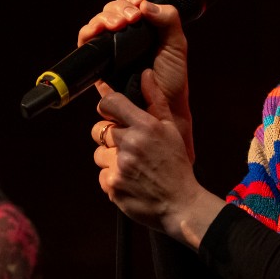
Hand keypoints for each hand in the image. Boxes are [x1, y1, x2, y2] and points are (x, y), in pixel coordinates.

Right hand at [78, 0, 192, 133]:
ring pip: (99, 21)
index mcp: (145, 27)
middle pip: (113, 8)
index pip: (132, 1)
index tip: (139, 4)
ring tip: (118, 25)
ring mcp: (111, 48)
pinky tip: (98, 30)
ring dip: (105, 17)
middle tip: (131, 19)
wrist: (160, 110)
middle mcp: (126, 35)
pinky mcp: (98, 63)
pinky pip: (86, 41)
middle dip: (120, 8)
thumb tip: (145, 4)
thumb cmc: (171, 82)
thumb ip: (168, 20)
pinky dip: (89, 31)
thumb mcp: (176, 46)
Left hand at [91, 70, 224, 248]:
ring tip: (132, 167)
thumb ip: (155, 100)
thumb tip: (145, 74)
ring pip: (99, 154)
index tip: (113, 113)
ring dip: (110, 159)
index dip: (108, 107)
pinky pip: (102, 175)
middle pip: (98, 129)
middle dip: (109, 136)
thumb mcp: (171, 129)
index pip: (110, 103)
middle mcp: (130, 143)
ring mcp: (119, 166)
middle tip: (128, 146)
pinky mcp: (112, 186)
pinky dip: (112, 178)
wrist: (181, 204)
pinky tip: (130, 181)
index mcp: (145, 126)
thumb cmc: (176, 165)